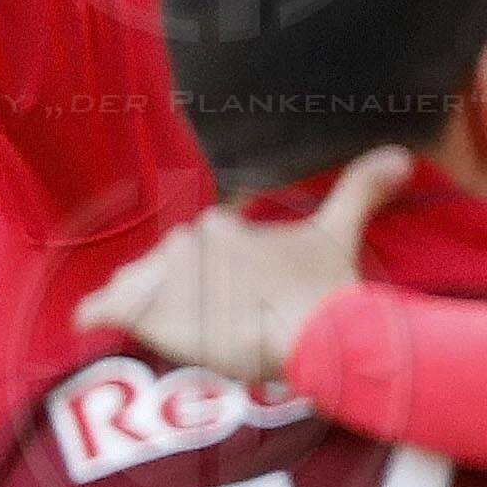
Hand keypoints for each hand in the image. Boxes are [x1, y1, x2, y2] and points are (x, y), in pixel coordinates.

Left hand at [74, 146, 411, 383]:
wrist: (315, 333)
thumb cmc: (327, 285)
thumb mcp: (339, 229)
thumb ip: (361, 188)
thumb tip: (401, 154)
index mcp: (221, 227)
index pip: (192, 245)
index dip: (198, 270)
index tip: (219, 291)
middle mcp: (186, 245)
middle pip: (158, 266)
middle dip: (165, 285)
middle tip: (187, 313)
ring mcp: (166, 282)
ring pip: (131, 285)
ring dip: (135, 299)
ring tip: (141, 317)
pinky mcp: (151, 315)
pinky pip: (105, 308)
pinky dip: (94, 312)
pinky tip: (85, 319)